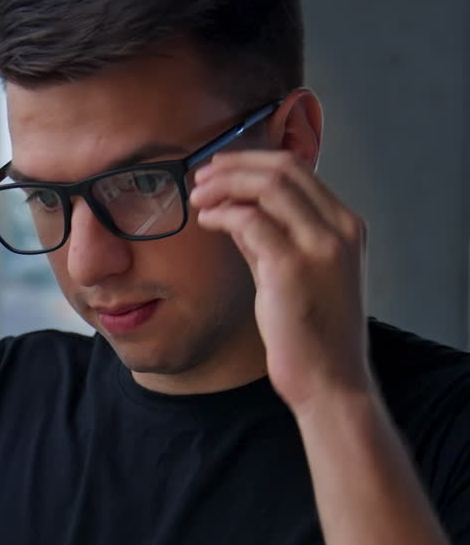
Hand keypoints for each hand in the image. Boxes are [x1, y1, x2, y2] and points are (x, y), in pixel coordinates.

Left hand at [190, 150, 371, 414]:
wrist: (331, 383)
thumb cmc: (313, 337)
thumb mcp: (294, 276)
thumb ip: (271, 240)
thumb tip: (235, 210)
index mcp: (346, 227)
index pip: (299, 169)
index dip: (253, 162)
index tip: (221, 169)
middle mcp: (340, 229)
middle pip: (283, 168)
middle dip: (234, 165)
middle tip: (200, 177)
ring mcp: (320, 245)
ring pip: (268, 184)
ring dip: (225, 184)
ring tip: (197, 196)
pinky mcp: (292, 267)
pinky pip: (250, 219)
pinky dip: (222, 213)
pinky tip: (206, 222)